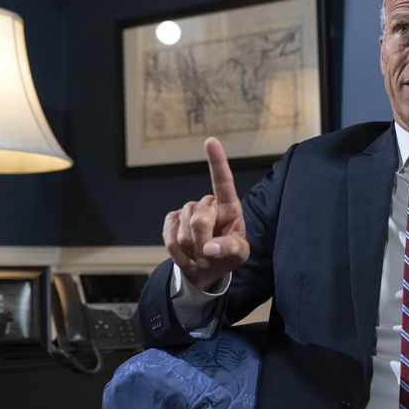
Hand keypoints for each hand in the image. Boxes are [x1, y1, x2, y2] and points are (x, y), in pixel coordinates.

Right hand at [162, 137, 248, 290]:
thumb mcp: (239, 254)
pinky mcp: (172, 220)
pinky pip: (169, 238)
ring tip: (201, 258)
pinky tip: (187, 258)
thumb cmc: (228, 256)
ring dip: (192, 252)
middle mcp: (208, 204)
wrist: (207, 268)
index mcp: (229, 207)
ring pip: (183, 232)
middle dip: (203, 243)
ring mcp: (188, 210)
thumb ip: (230, 249)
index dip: (217, 161)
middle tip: (209, 259)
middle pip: (200, 220)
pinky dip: (178, 255)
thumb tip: (210, 248)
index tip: (211, 141)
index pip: (223, 182)